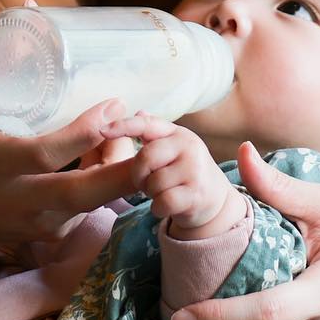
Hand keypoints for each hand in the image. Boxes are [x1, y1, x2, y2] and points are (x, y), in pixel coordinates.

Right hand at [0, 62, 143, 260]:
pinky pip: (82, 212)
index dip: (86, 132)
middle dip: (125, 174)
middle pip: (83, 196)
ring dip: (120, 180)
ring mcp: (35, 223)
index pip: (49, 152)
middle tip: (157, 145)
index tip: (114, 106)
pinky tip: (114, 160)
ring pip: (90, 206)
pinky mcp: (43, 234)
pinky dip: (104, 190)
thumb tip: (20, 13)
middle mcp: (21, 199)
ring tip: (139, 142)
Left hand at [101, 113, 239, 232]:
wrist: (216, 199)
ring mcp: (195, 170)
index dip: (123, 126)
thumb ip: (153, 133)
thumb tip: (140, 111)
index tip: (103, 131)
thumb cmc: (184, 170)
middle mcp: (189, 146)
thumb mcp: (172, 148)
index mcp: (176, 132)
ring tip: (163, 192)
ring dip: (151, 193)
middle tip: (146, 182)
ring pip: (153, 183)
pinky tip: (167, 206)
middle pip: (145, 157)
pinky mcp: (197, 195)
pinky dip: (158, 208)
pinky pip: (163, 202)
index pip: (147, 124)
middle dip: (138, 174)